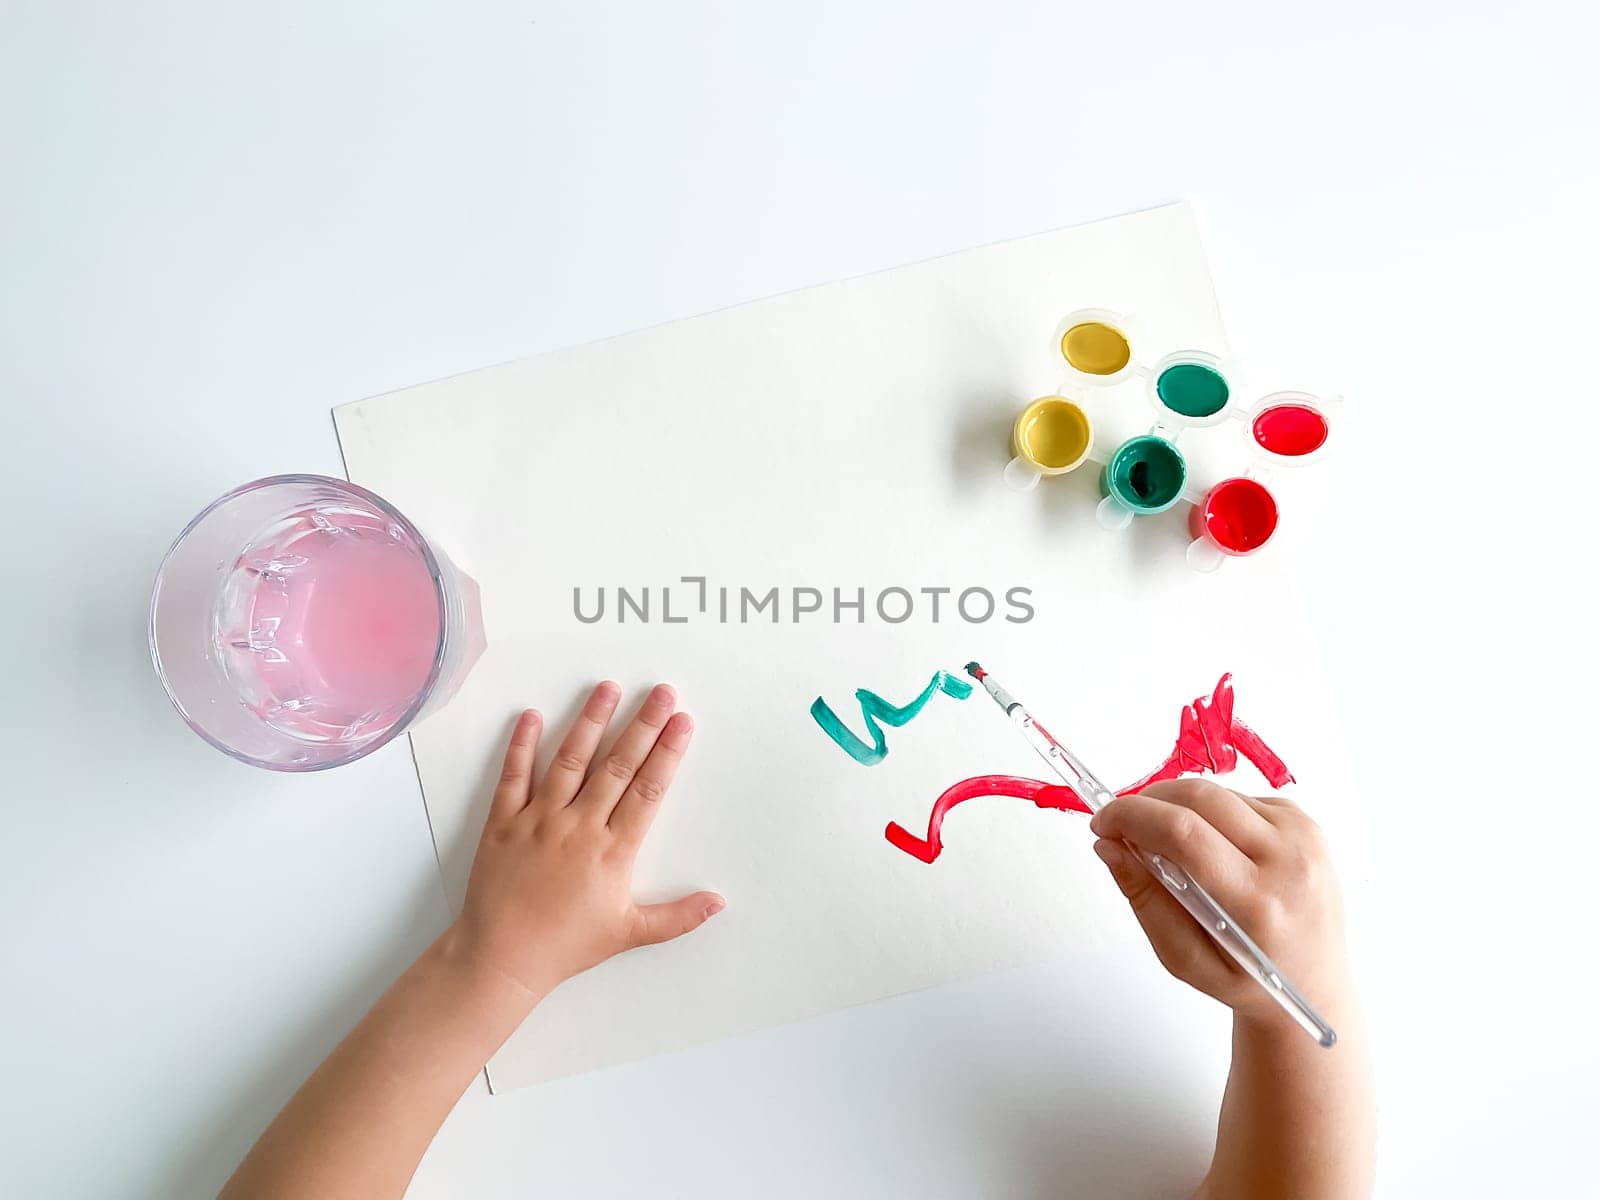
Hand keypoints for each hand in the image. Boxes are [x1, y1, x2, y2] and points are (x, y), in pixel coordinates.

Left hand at [452, 681, 723, 1006]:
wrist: (502, 958)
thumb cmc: (566, 947)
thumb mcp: (629, 933)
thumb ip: (678, 916)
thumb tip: (718, 902)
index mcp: (613, 851)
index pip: (648, 791)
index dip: (668, 753)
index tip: (683, 723)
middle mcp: (579, 827)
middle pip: (617, 766)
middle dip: (643, 725)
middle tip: (662, 692)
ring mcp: (539, 821)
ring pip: (570, 761)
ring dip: (591, 722)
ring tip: (608, 688)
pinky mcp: (503, 823)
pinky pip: (513, 777)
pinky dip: (521, 745)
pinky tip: (533, 716)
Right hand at [1090, 779, 1350, 1026]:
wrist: (1316, 987)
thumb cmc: (1248, 981)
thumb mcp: (1184, 959)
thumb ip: (1144, 900)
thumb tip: (1109, 846)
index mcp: (1259, 904)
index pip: (1183, 834)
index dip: (1131, 817)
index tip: (1102, 823)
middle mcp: (1289, 861)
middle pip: (1199, 797)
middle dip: (1148, 801)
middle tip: (1122, 825)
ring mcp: (1303, 838)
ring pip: (1217, 794)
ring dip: (1179, 808)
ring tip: (1169, 847)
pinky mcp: (1307, 825)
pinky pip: (1240, 800)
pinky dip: (1211, 815)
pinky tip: (1213, 848)